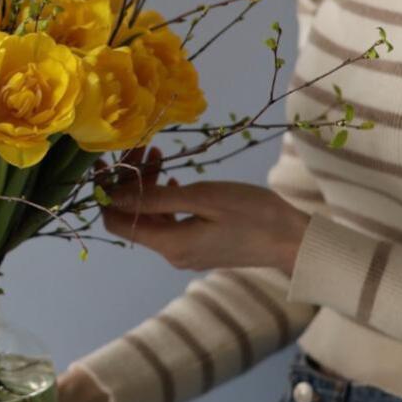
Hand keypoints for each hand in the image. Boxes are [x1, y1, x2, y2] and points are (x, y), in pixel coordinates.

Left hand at [99, 150, 310, 275]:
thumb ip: (155, 198)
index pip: (115, 222)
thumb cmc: (252, 214)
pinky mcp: (199, 245)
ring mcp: (185, 251)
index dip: (105, 194)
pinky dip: (166, 196)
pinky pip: (171, 220)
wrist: (295, 240)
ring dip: (149, 185)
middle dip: (130, 181)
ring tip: (157, 153)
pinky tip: (173, 175)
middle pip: (133, 215)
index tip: (107, 164)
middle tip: (141, 148)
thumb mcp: (202, 198)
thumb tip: (111, 196)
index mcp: (168, 243)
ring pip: (152, 214)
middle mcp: (171, 252)